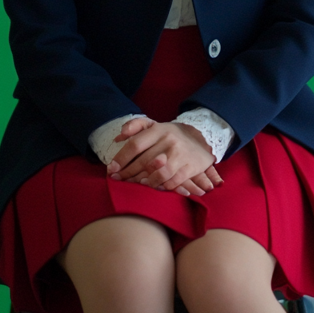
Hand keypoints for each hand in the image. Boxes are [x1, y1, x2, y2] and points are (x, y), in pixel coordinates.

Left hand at [106, 118, 223, 195]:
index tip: (111, 168)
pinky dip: (160, 186)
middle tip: (117, 179)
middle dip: (127, 173)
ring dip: (143, 181)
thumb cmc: (171, 135)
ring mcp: (180, 154)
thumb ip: (135, 126)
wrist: (202, 140)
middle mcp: (169, 140)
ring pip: (157, 173)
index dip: (121, 158)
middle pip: (144, 161)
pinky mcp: (191, 167)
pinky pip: (172, 181)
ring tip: (135, 183)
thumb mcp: (155, 126)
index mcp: (159, 129)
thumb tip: (117, 138)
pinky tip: (152, 186)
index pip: (135, 144)